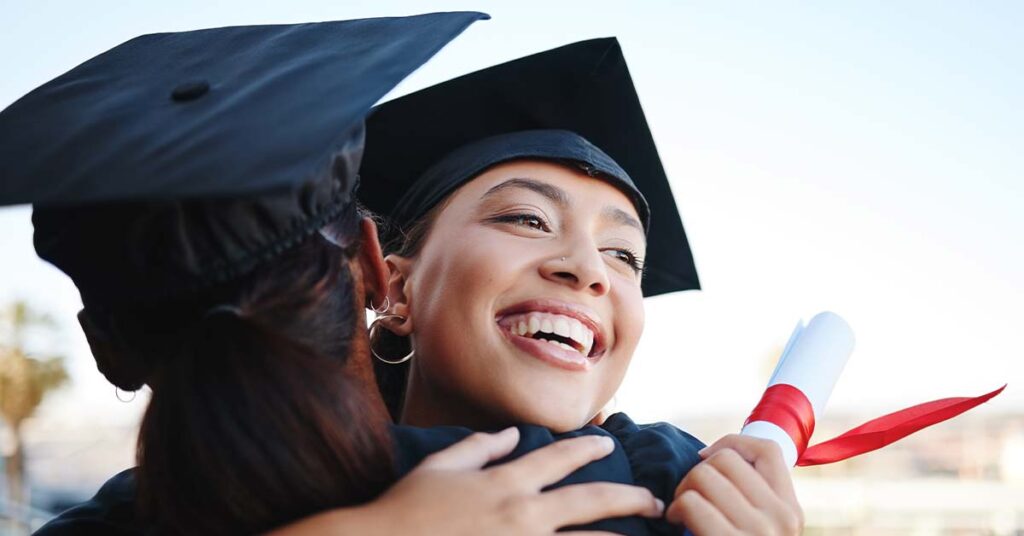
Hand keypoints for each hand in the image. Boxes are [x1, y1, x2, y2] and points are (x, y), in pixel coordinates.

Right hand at [268, 428, 663, 534]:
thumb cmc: (405, 507)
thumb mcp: (439, 465)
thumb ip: (478, 446)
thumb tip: (507, 434)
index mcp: (506, 482)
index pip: (559, 458)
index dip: (588, 449)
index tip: (607, 446)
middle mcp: (523, 514)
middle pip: (589, 501)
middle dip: (628, 498)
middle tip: (654, 501)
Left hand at [666, 434, 802, 535]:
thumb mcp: (759, 526)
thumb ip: (751, 499)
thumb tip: (710, 457)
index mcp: (791, 511)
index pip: (768, 449)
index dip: (730, 443)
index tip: (705, 459)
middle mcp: (782, 519)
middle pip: (727, 459)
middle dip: (698, 471)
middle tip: (687, 494)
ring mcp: (760, 532)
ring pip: (704, 474)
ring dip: (682, 489)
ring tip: (679, 509)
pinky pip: (691, 502)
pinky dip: (675, 508)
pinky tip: (675, 521)